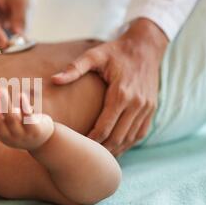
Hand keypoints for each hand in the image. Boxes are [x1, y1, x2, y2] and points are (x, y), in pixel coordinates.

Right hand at [0, 88, 54, 150]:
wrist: (44, 142)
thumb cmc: (23, 128)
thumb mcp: (10, 124)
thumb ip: (1, 112)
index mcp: (1, 136)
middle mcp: (10, 138)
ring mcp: (23, 135)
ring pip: (12, 119)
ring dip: (5, 103)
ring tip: (1, 90)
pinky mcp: (35, 130)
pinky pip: (28, 117)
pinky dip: (23, 105)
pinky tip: (21, 95)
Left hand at [51, 18, 168, 155]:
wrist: (145, 46)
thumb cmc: (115, 51)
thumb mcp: (95, 55)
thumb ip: (75, 68)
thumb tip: (54, 80)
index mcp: (121, 93)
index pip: (105, 127)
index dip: (91, 140)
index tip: (77, 148)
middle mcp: (137, 103)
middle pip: (118, 137)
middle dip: (102, 150)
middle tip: (85, 158)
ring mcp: (146, 108)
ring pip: (130, 138)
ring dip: (116, 150)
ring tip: (98, 159)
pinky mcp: (151, 109)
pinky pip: (140, 133)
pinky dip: (128, 144)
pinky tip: (116, 149)